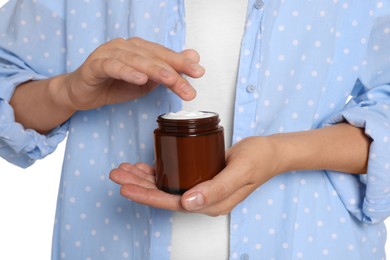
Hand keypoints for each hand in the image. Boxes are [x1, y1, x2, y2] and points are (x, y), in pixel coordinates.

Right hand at [61, 37, 204, 110]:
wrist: (82, 93)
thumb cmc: (114, 85)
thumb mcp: (146, 82)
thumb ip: (167, 71)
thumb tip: (194, 58)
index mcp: (139, 49)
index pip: (164, 56)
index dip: (182, 63)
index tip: (199, 73)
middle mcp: (125, 46)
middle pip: (153, 58)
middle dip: (174, 72)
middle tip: (188, 87)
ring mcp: (109, 53)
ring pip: (136, 60)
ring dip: (155, 71)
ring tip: (171, 81)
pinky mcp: (95, 65)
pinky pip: (113, 66)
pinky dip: (127, 72)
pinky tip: (140, 79)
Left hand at [109, 136, 279, 215]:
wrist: (270, 152)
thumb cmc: (258, 159)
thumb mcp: (239, 172)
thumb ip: (216, 188)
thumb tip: (188, 204)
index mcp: (211, 203)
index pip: (172, 203)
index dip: (147, 196)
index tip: (126, 186)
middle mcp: (203, 199)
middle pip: (164, 195)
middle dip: (138, 186)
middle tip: (117, 174)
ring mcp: (201, 188)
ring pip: (166, 187)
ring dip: (143, 179)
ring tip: (123, 169)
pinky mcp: (201, 176)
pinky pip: (175, 177)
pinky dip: (157, 172)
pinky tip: (144, 166)